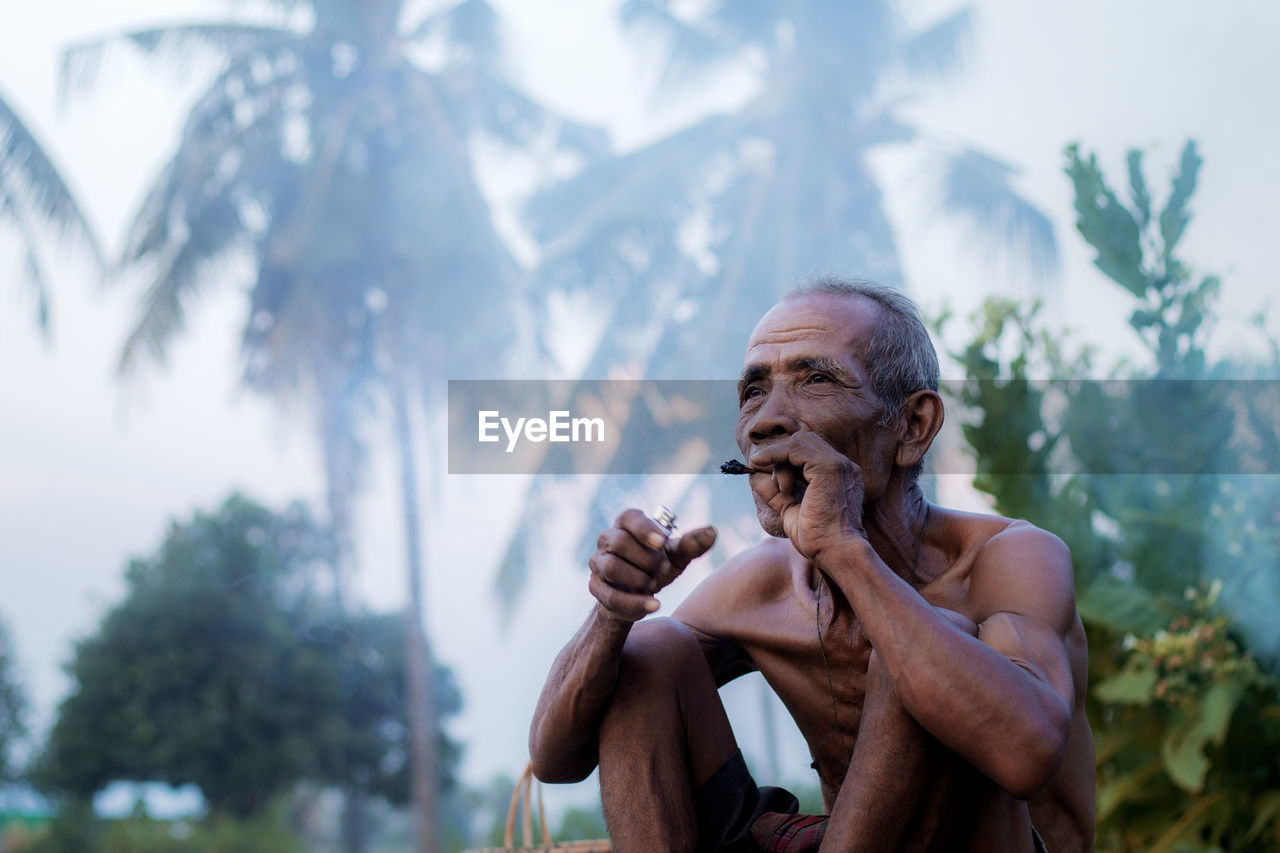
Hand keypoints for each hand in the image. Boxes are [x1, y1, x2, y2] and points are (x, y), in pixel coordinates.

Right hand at [588, 508, 716, 622]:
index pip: (629, 517)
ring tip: (654, 586)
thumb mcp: (676, 556)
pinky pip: (609, 596)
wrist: (640, 596)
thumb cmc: (657, 567)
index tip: (662, 542)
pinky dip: (634, 602)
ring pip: (611, 567)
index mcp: (627, 525)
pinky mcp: (595, 587)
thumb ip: (691, 544)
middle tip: (664, 570)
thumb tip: (712, 531)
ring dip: (637, 579)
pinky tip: (654, 604)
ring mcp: (598, 563)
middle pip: (619, 542)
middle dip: (646, 559)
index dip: (644, 528)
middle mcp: (608, 539)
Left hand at [748, 430, 866, 559]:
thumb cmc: (818, 540)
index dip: (786, 459)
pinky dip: (773, 454)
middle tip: (777, 485)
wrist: (835, 553)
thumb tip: (753, 476)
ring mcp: (838, 464)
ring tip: (780, 488)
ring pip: (798, 443)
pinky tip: (759, 463)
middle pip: (804, 442)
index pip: (809, 452)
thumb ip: (776, 493)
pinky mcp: (828, 467)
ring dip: (779, 459)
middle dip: (782, 456)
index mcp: (840, 476)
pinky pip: (794, 448)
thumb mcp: (791, 511)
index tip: (771, 478)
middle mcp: (843, 466)